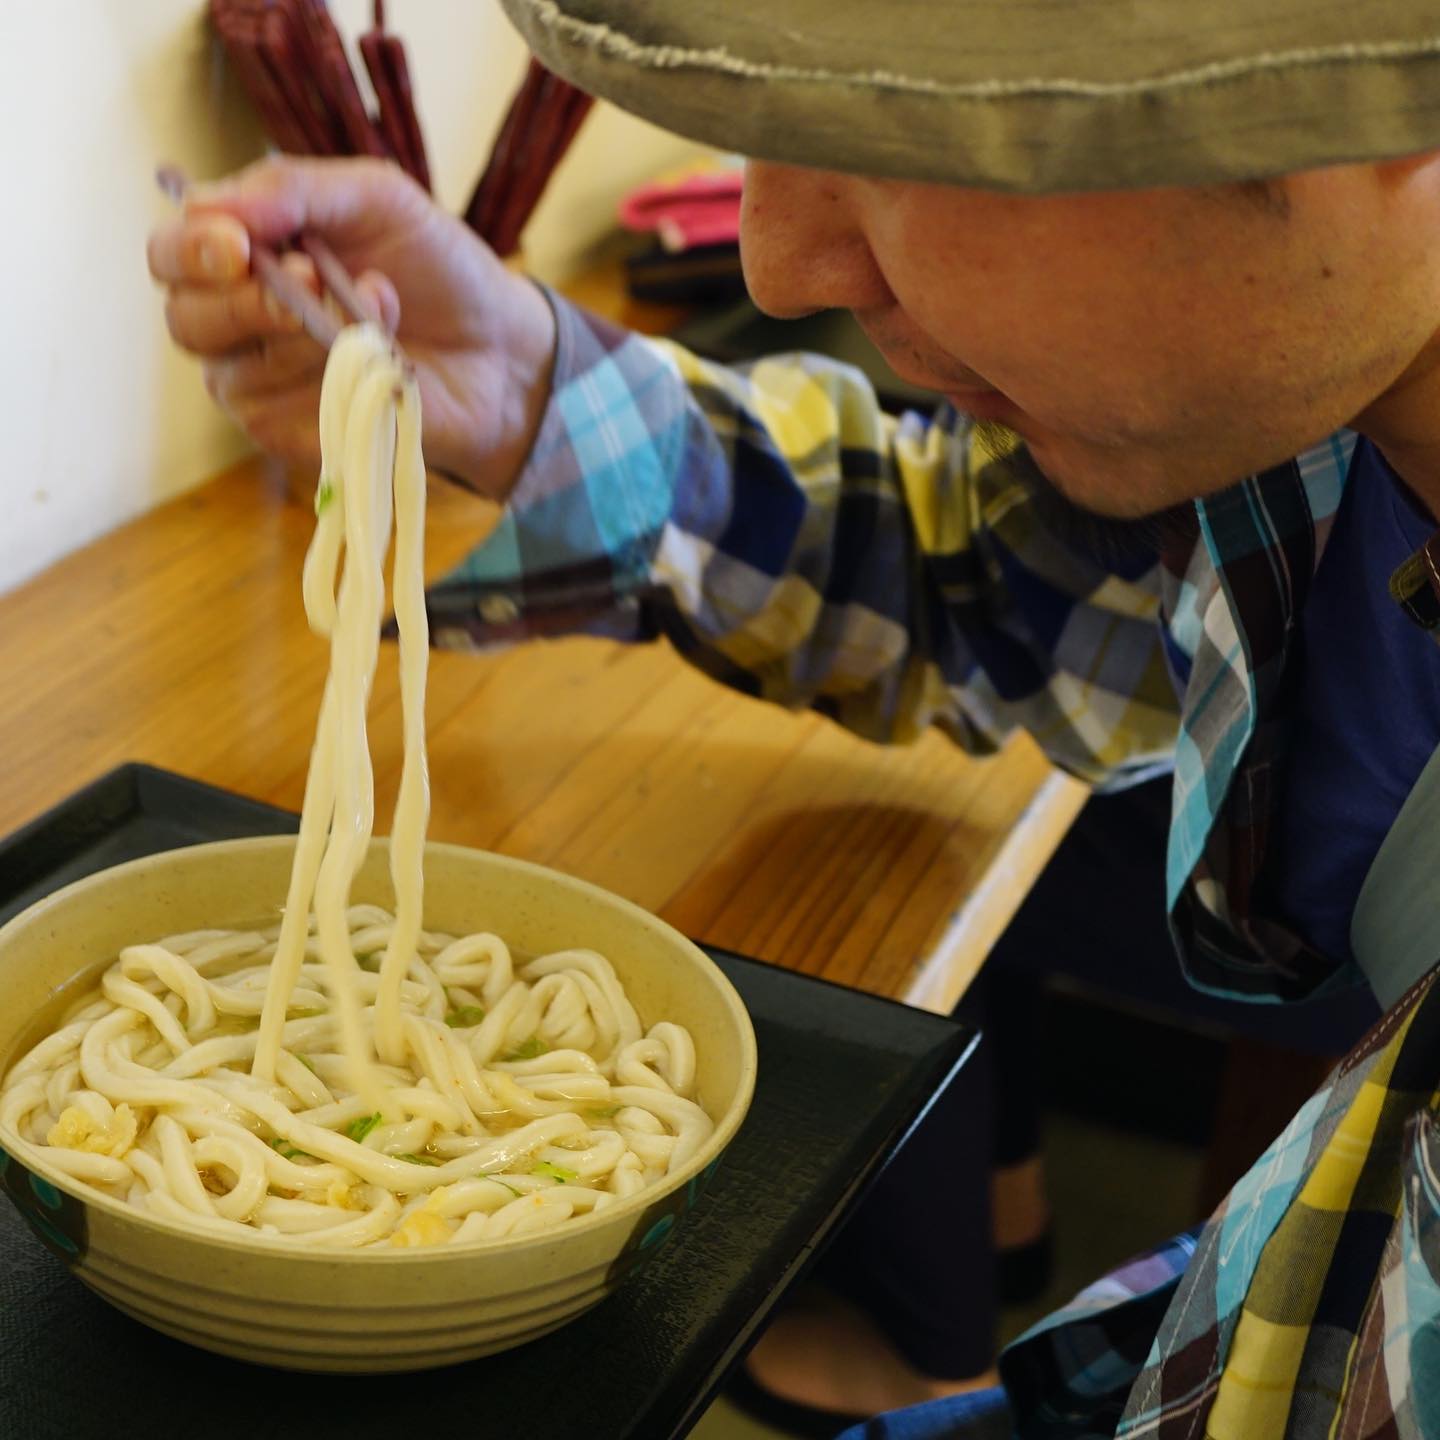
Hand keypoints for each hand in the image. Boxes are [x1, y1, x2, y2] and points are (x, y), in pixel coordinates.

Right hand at [147, 155, 555, 498]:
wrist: (500, 349)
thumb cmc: (435, 270)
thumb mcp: (375, 200)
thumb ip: (295, 189)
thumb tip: (209, 202)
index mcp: (242, 257)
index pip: (171, 255)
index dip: (191, 249)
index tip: (239, 242)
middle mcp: (236, 323)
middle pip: (187, 319)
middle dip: (248, 299)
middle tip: (314, 279)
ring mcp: (260, 386)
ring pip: (233, 370)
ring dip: (311, 335)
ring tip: (383, 309)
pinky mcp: (292, 437)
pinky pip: (281, 414)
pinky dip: (333, 383)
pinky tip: (383, 363)